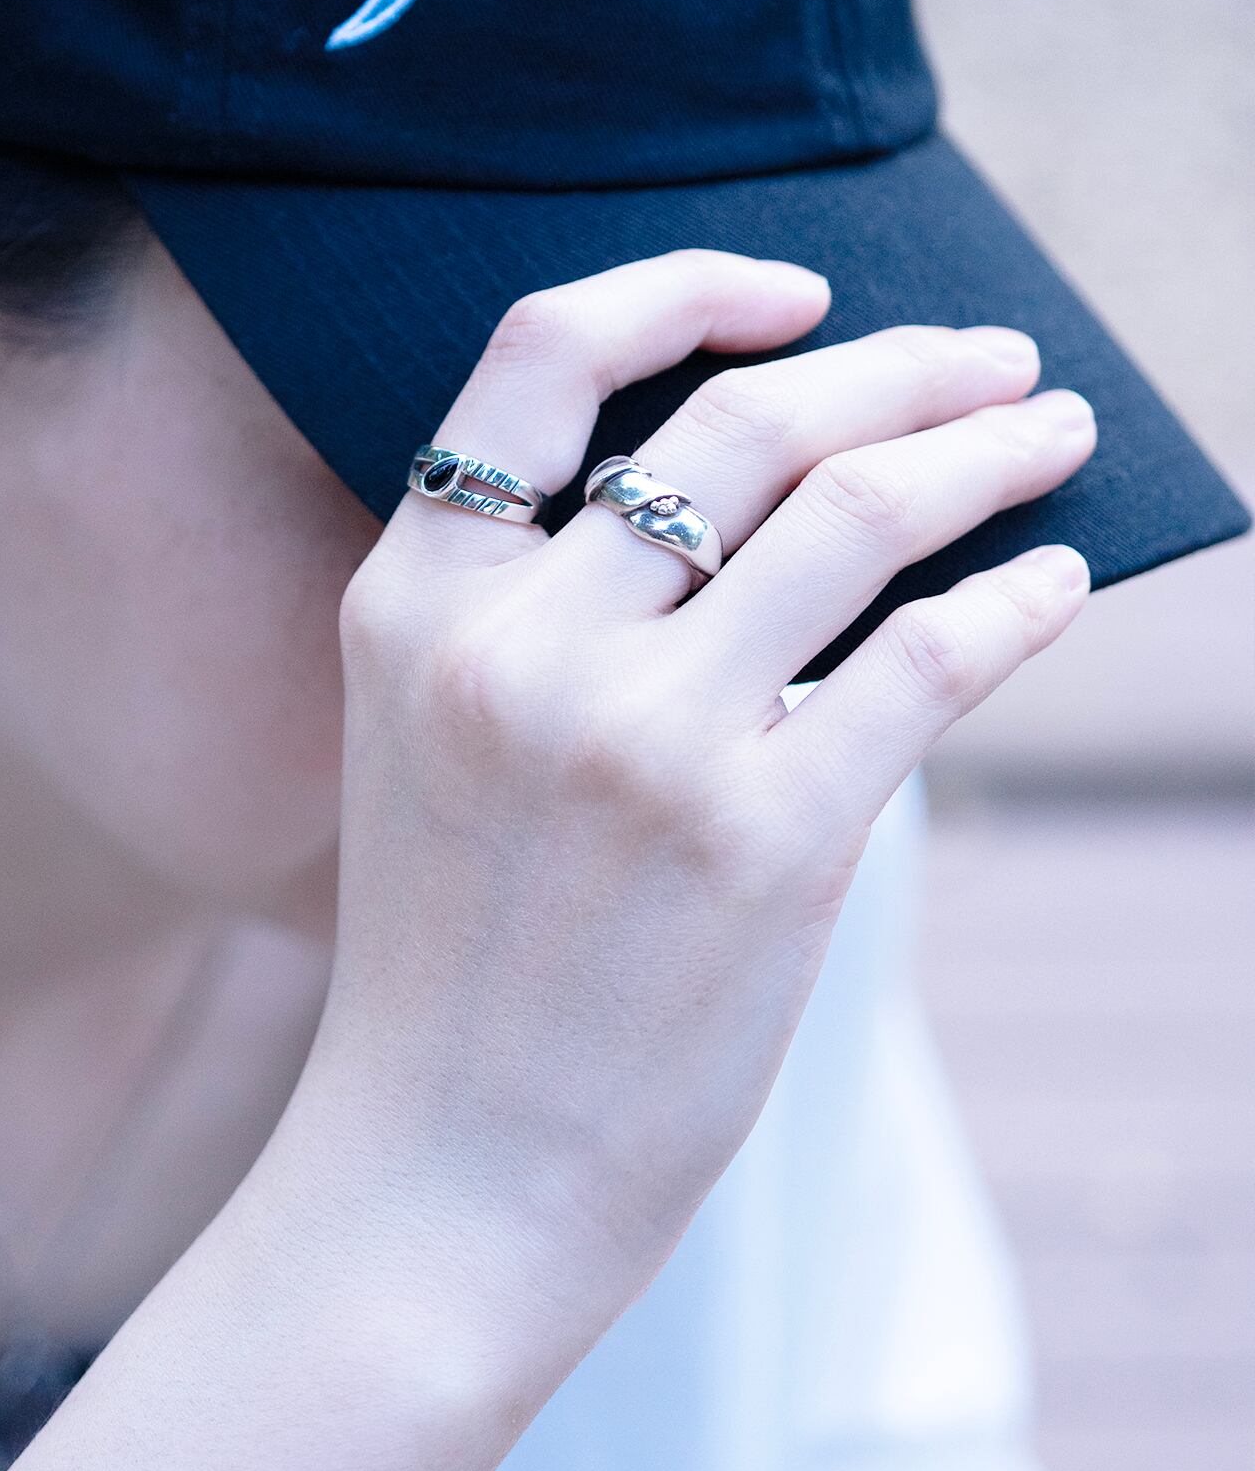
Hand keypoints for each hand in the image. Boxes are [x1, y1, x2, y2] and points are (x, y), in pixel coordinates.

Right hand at [308, 249, 1092, 1347]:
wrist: (440, 1181)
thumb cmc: (454, 968)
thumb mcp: (428, 746)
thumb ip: (535, 613)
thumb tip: (764, 500)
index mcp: (413, 601)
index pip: (539, 355)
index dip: (683, 289)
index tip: (798, 294)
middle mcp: (519, 645)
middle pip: (742, 420)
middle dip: (897, 365)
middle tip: (994, 360)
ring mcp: (639, 740)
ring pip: (853, 512)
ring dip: (982, 451)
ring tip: (1054, 435)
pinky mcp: (762, 839)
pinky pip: (930, 662)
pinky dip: (1017, 602)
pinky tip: (1058, 585)